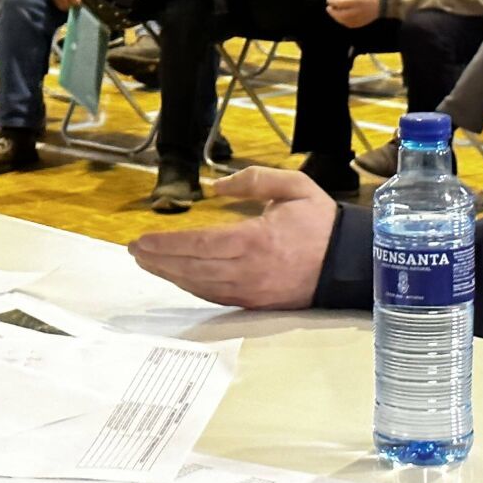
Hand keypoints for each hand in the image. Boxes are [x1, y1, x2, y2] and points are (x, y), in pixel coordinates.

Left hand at [128, 167, 336, 310]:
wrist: (348, 263)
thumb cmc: (321, 224)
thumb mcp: (293, 187)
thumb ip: (254, 179)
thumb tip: (217, 186)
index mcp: (256, 240)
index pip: (199, 244)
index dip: (166, 244)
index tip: (141, 240)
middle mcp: (249, 270)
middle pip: (192, 268)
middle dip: (159, 260)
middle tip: (134, 252)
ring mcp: (252, 291)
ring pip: (200, 286)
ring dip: (170, 275)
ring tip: (148, 262)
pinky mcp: (256, 303)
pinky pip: (215, 296)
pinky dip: (191, 287)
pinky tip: (178, 276)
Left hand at [326, 0, 380, 28]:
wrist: (388, 2)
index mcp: (358, 1)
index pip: (341, 3)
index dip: (332, 2)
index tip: (328, 0)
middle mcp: (359, 11)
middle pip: (341, 14)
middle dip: (332, 12)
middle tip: (328, 8)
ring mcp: (361, 18)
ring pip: (344, 21)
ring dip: (337, 18)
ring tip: (333, 12)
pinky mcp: (363, 23)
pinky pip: (350, 25)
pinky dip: (344, 22)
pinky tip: (341, 18)